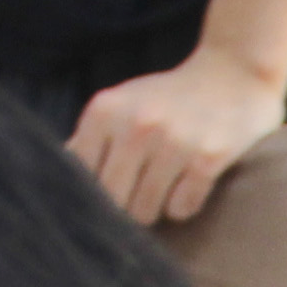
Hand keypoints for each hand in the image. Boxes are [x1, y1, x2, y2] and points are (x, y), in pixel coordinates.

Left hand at [68, 46, 286, 227]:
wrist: (235, 74)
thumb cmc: (168, 100)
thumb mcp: (120, 106)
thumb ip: (87, 142)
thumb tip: (51, 187)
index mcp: (105, 111)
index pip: (80, 179)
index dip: (92, 196)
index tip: (106, 195)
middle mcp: (136, 124)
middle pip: (112, 202)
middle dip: (126, 207)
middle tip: (141, 192)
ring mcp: (173, 141)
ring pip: (146, 212)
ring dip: (156, 208)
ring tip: (166, 183)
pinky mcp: (208, 157)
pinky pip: (181, 209)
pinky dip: (184, 205)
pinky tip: (191, 181)